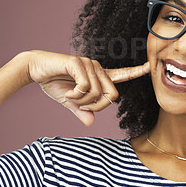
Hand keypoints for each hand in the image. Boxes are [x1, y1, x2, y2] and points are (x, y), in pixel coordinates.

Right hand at [28, 50, 149, 125]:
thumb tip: (91, 123)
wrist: (36, 69)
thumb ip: (82, 110)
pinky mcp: (79, 63)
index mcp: (99, 77)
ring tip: (71, 95)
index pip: (122, 74)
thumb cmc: (55, 83)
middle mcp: (98, 69)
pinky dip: (76, 95)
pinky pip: (85, 87)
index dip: (136, 72)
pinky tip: (67, 91)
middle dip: (97, 106)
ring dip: (82, 101)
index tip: (149, 66)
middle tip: (81, 105)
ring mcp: (90, 65)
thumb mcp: (70, 101)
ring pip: (98, 93)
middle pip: (113, 96)